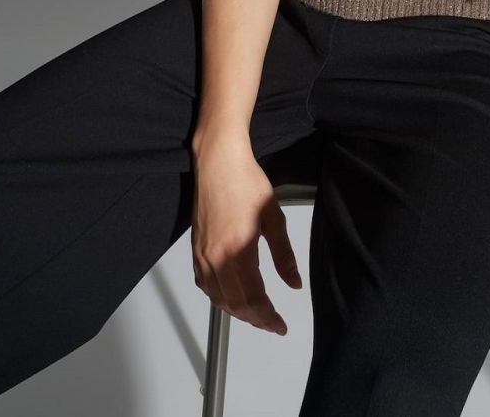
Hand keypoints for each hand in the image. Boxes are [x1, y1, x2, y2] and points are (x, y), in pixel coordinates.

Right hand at [190, 127, 301, 333]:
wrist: (218, 163)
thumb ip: (284, 255)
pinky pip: (205, 285)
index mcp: (238, 251)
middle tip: (271, 324)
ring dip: (237, 312)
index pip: (253, 299)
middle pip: (234, 304)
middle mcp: (216, 258)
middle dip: (254, 319)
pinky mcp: (196, 250)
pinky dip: (219, 298)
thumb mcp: (273, 217)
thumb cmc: (247, 183)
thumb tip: (293, 284)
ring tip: (255, 315)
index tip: (280, 326)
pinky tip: (230, 297)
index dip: (268, 318)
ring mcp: (203, 256)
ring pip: (218, 298)